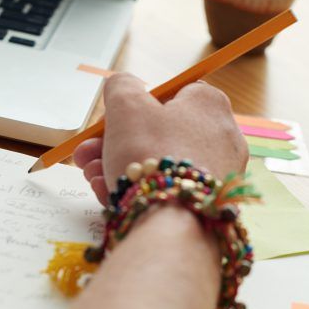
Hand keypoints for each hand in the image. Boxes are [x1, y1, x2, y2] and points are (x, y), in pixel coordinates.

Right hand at [73, 74, 247, 205]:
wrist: (172, 222)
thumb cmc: (151, 153)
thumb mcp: (126, 105)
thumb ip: (121, 86)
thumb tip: (123, 86)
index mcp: (209, 103)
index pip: (169, 94)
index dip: (132, 108)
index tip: (106, 123)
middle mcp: (222, 136)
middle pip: (158, 133)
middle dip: (114, 143)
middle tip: (85, 155)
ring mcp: (218, 173)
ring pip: (159, 164)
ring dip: (119, 167)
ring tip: (91, 178)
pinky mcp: (209, 204)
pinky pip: (168, 190)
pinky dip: (139, 190)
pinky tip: (110, 196)